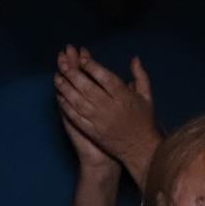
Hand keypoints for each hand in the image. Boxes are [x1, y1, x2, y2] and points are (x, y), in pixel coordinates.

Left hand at [54, 46, 159, 182]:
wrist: (140, 148)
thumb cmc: (144, 121)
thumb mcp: (147, 96)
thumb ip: (140, 76)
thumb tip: (134, 58)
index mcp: (124, 96)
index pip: (105, 77)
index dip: (92, 66)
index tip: (82, 57)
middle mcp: (110, 107)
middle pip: (87, 87)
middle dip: (73, 74)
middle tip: (63, 64)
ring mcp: (98, 120)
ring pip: (77, 101)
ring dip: (65, 88)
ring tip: (57, 77)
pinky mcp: (91, 131)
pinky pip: (75, 116)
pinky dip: (66, 106)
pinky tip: (59, 97)